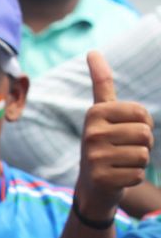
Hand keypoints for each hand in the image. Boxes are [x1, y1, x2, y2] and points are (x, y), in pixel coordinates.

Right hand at [75, 51, 154, 221]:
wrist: (91, 186)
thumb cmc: (105, 144)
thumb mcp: (103, 113)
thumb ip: (102, 84)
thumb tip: (92, 51)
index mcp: (95, 113)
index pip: (142, 114)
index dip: (143, 125)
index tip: (124, 131)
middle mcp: (91, 133)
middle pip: (145, 134)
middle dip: (143, 145)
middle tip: (123, 151)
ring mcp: (94, 157)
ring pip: (143, 154)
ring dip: (138, 161)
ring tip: (120, 164)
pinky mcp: (100, 178)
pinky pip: (137, 173)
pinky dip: (133, 178)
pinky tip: (117, 177)